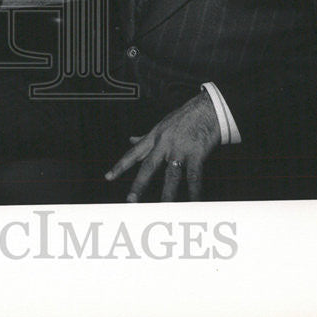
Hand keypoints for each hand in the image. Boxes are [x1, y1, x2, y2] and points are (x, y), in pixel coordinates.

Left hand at [105, 93, 220, 201]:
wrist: (208, 108)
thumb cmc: (184, 117)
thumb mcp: (161, 124)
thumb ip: (146, 136)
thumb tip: (130, 140)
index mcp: (154, 137)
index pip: (133, 153)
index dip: (120, 166)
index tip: (108, 177)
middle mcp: (164, 143)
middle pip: (149, 166)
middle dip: (139, 184)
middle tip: (131, 200)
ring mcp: (181, 148)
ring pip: (171, 174)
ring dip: (168, 193)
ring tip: (164, 208)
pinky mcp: (197, 152)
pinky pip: (194, 175)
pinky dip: (194, 190)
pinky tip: (193, 202)